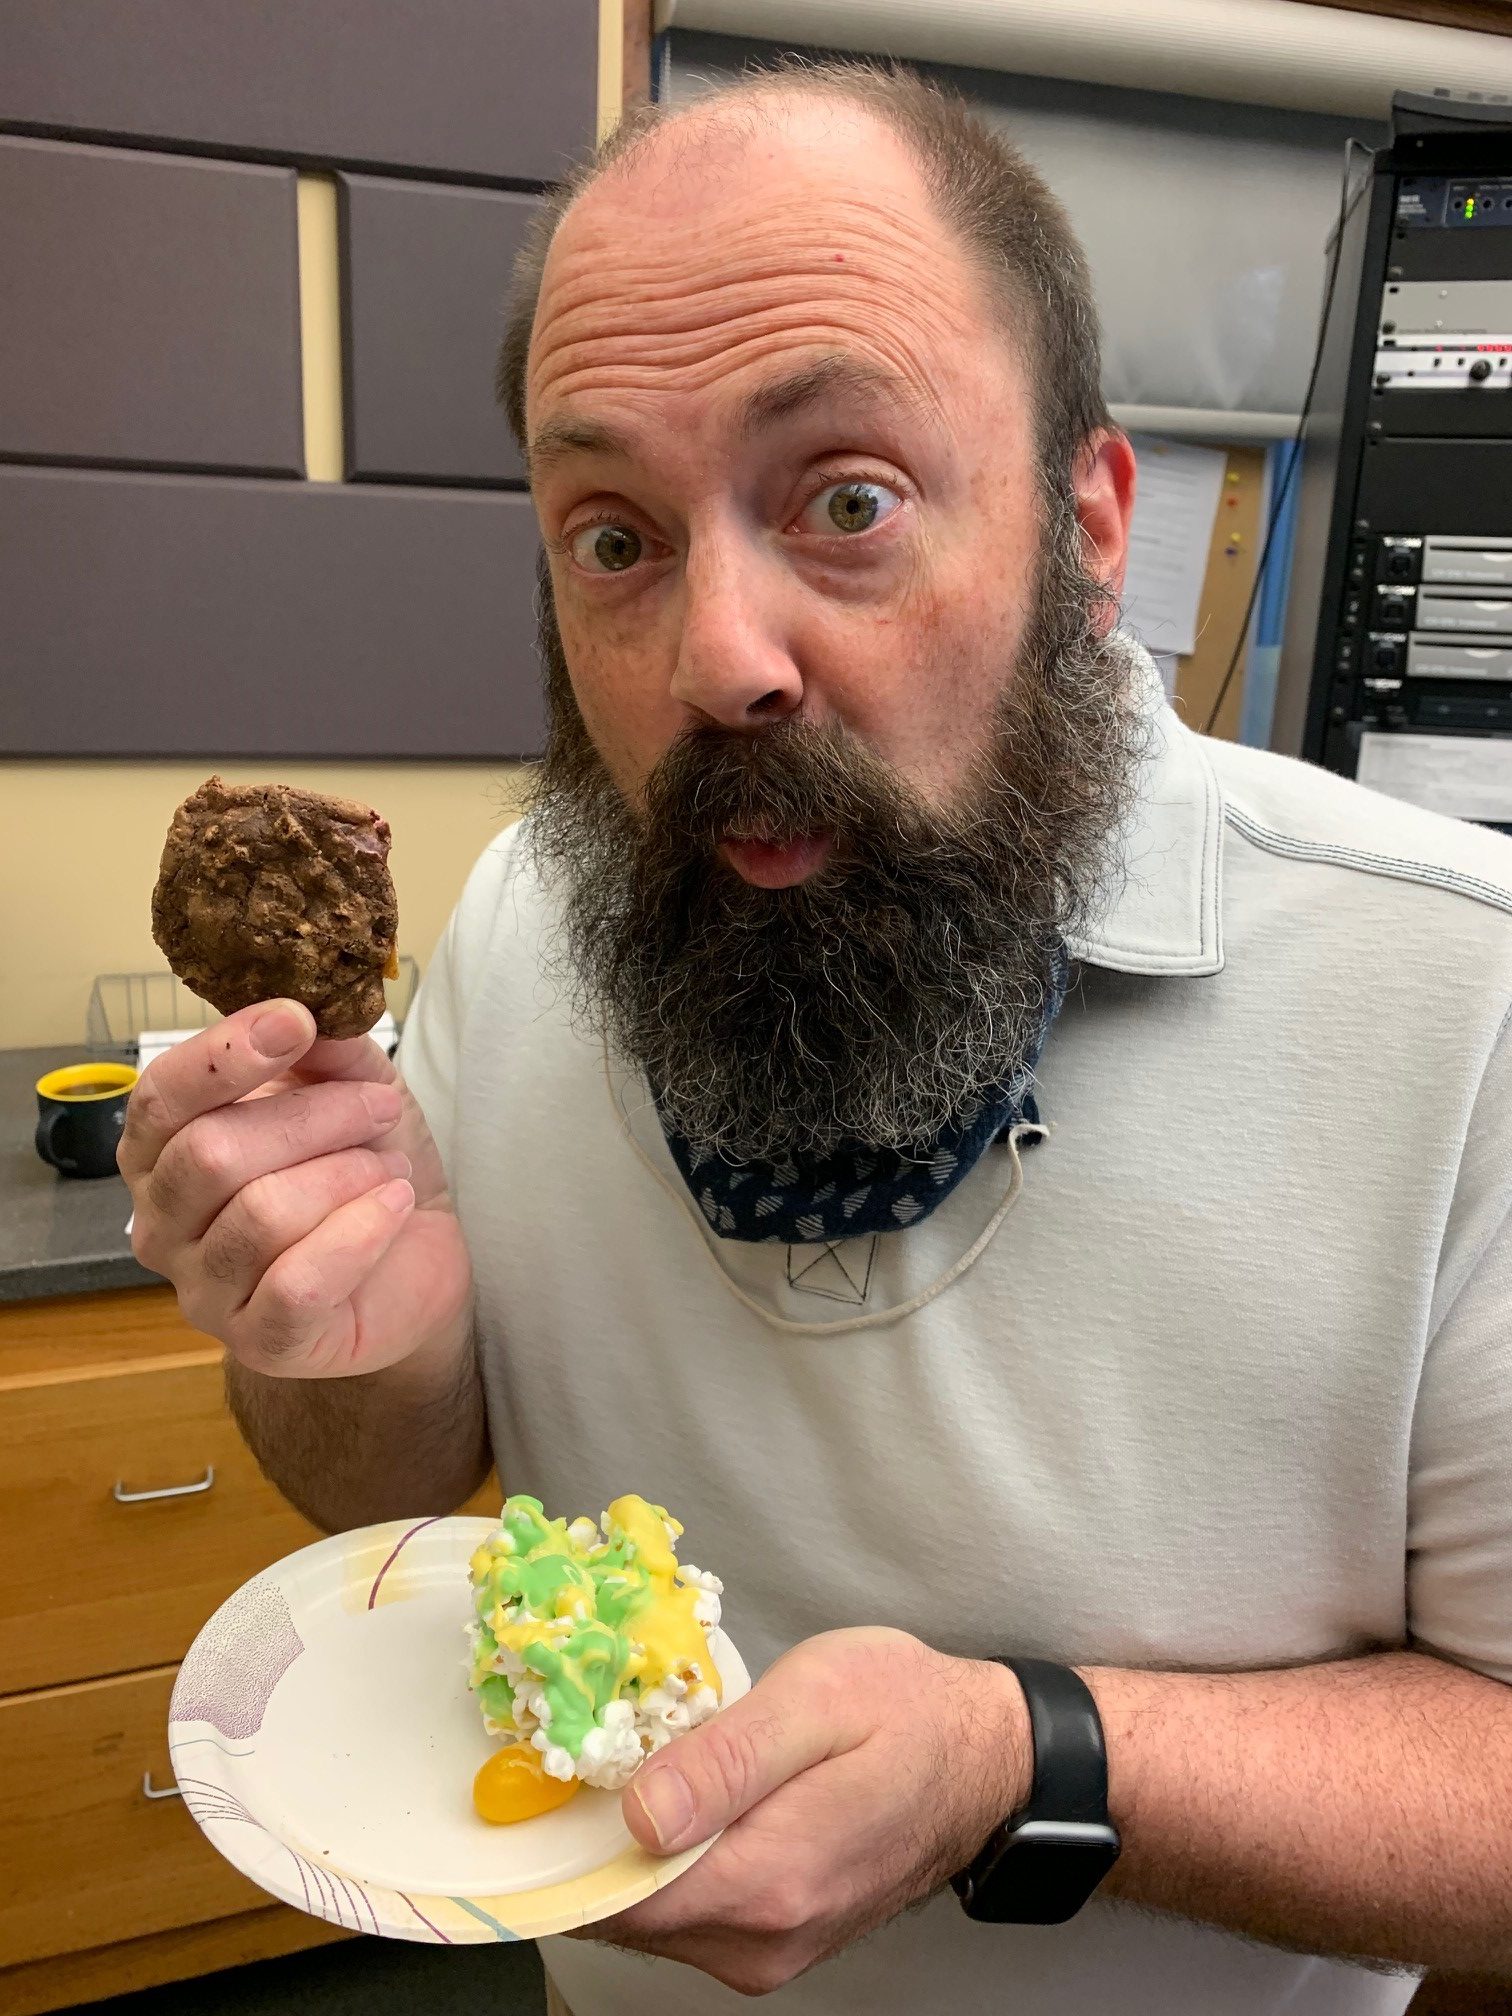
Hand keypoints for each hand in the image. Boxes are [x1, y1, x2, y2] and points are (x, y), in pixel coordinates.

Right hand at [118, 1000, 471, 1379]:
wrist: (413, 1263)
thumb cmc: (359, 1172)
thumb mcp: (351, 1090)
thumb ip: (326, 1052)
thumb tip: (312, 1015)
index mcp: (162, 1154)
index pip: (159, 1099)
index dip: (223, 1055)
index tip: (294, 1021)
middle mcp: (162, 1225)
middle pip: (211, 1153)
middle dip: (314, 1116)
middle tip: (380, 1107)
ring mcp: (204, 1292)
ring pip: (262, 1213)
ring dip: (346, 1174)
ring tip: (388, 1169)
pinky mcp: (261, 1341)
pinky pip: (300, 1280)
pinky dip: (361, 1231)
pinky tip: (394, 1206)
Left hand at [580, 1627, 1029, 1995]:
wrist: (983, 1755)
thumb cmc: (907, 1709)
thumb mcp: (817, 1698)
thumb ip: (725, 1760)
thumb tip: (639, 1815)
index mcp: (770, 1880)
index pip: (615, 1896)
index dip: (572, 1837)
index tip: (561, 1772)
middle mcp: (764, 1939)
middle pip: (624, 1910)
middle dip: (596, 1838)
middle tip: (608, 1749)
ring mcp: (770, 1950)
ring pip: (650, 1916)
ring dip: (632, 1849)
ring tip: (657, 1763)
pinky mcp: (775, 1941)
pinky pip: (688, 1913)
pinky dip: (670, 1862)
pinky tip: (690, 1801)